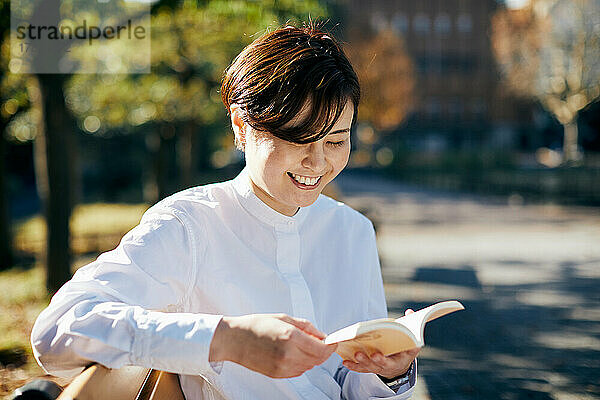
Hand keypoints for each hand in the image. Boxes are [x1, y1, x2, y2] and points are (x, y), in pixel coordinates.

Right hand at [209, 313, 336, 377]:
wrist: (234, 340)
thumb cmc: (255, 325)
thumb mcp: (283, 318)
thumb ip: (305, 326)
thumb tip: (321, 335)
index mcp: (290, 337)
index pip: (321, 348)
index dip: (331, 346)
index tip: (333, 342)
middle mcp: (288, 354)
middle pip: (317, 359)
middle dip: (323, 352)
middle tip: (322, 343)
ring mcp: (282, 367)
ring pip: (309, 366)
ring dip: (312, 358)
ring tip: (305, 346)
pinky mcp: (277, 374)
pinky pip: (298, 371)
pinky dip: (302, 364)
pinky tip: (294, 354)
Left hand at [342, 309, 419, 378]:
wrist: (400, 365)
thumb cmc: (405, 351)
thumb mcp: (412, 343)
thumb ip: (411, 329)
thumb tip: (410, 312)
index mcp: (396, 362)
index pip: (389, 363)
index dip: (381, 359)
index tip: (375, 354)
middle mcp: (385, 367)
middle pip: (375, 365)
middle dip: (366, 360)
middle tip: (358, 354)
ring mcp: (377, 368)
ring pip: (367, 366)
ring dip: (358, 361)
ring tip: (351, 355)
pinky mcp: (369, 367)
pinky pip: (360, 368)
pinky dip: (353, 365)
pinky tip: (345, 361)